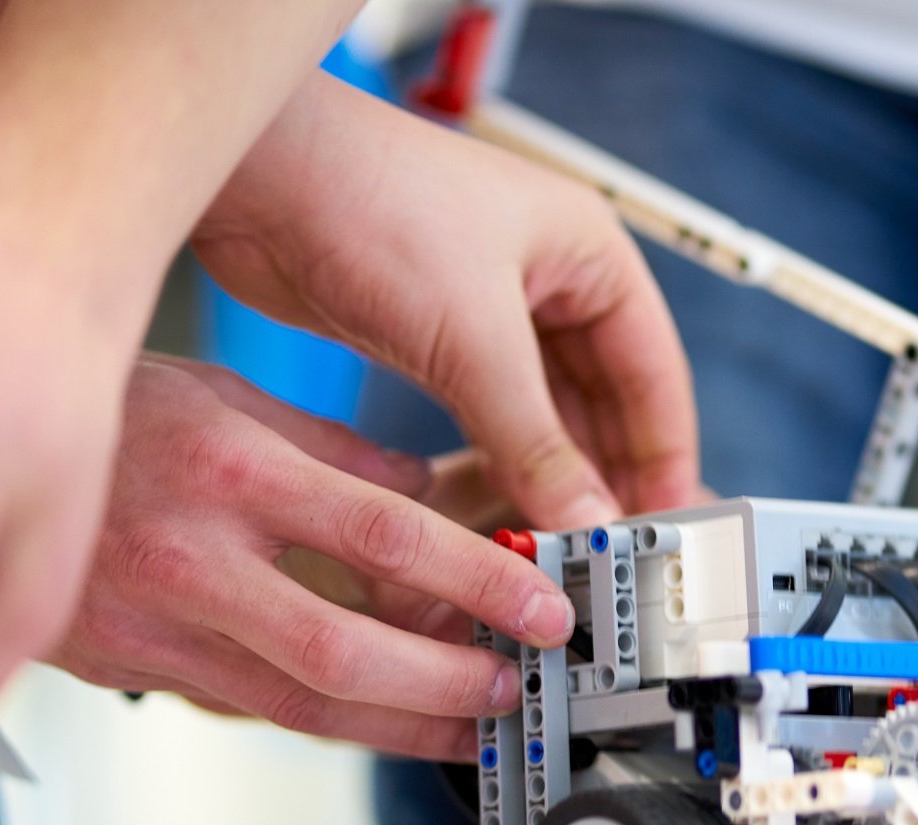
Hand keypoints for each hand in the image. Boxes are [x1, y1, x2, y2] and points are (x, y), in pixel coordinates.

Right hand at [50, 358, 573, 759]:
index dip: (481, 583)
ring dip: (401, 727)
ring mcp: (153, 624)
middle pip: (348, 651)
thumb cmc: (101, 408)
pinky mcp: (130, 668)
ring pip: (300, 705)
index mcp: (230, 469)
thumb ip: (335, 451)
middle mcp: (191, 556)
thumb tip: (432, 495)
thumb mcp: (227, 393)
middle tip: (512, 689)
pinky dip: (328, 720)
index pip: (387, 539)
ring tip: (470, 728)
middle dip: (448, 684)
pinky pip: (250, 708)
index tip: (542, 607)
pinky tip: (382, 722)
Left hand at [192, 73, 697, 531]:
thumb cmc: (371, 211)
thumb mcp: (472, 341)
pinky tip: (503, 511)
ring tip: (560, 547)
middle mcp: (552, 278)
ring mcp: (493, 307)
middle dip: (608, 474)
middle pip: (606, 399)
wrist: (252, 177)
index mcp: (589, 254)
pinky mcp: (437, 335)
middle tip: (612, 554)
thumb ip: (535, 443)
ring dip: (552, 475)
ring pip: (546, 412)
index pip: (655, 373)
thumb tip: (586, 523)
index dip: (664, 455)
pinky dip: (501, 461)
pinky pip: (491, 414)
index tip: (665, 528)